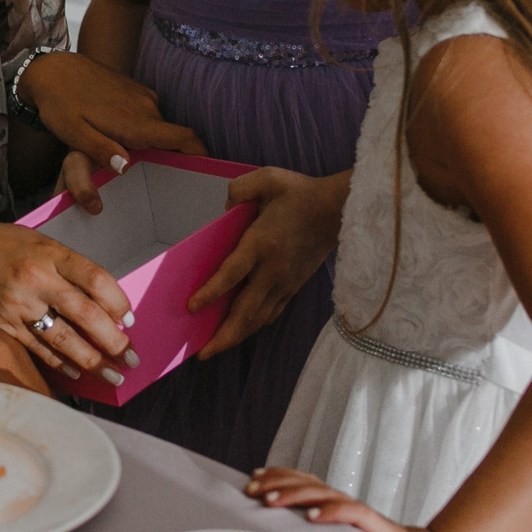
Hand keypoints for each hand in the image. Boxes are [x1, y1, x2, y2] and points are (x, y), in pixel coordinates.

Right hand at [0, 213, 136, 382]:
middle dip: (115, 341)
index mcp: (49, 251)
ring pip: (65, 340)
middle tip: (130, 357)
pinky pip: (37, 349)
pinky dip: (58, 363)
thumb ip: (62, 264)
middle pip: (88, 316)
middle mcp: (36, 278)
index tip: (130, 319)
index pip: (98, 281)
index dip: (120, 304)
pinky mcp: (1, 323)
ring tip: (111, 374)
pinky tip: (74, 372)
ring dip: (92, 361)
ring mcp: (17, 304)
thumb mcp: (31, 240)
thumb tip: (96, 296)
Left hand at [17, 52, 203, 210]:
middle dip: (174, 158)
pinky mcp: (134, 90)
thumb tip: (125, 166)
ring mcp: (141, 96)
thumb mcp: (73, 133)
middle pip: (172, 138)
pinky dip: (146, 132)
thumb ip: (99, 149)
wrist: (52, 69)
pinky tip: (128, 143)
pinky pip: (150, 116)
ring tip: (141, 165)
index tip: (208, 171)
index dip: (200, 154)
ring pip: (160, 127)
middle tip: (165, 183)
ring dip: (156, 145)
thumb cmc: (60, 104)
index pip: (182, 137)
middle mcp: (145, 106)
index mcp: (134, 120)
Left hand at [186, 168, 348, 356]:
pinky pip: (271, 313)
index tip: (192, 307)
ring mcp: (285, 282)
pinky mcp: (294, 287)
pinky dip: (254, 326)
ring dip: (237, 337)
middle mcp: (273, 269)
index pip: (232, 273)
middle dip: (223, 335)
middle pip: (246, 311)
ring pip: (259, 318)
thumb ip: (239, 189)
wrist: (339, 209)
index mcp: (262, 243)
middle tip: (201, 353)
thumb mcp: (269, 178)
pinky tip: (241, 331)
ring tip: (215, 349)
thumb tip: (225, 210)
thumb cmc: (300, 193)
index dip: (212, 292)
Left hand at [246, 466, 449, 531]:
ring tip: (271, 502)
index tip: (250, 482)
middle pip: (306, 484)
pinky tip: (313, 516)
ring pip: (323, 494)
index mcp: (332, 503)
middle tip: (251, 490)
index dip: (276, 477)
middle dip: (276, 484)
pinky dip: (332, 512)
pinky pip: (352, 513)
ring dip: (295, 495)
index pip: (301, 482)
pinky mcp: (374, 525)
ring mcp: (358, 512)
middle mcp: (342, 502)